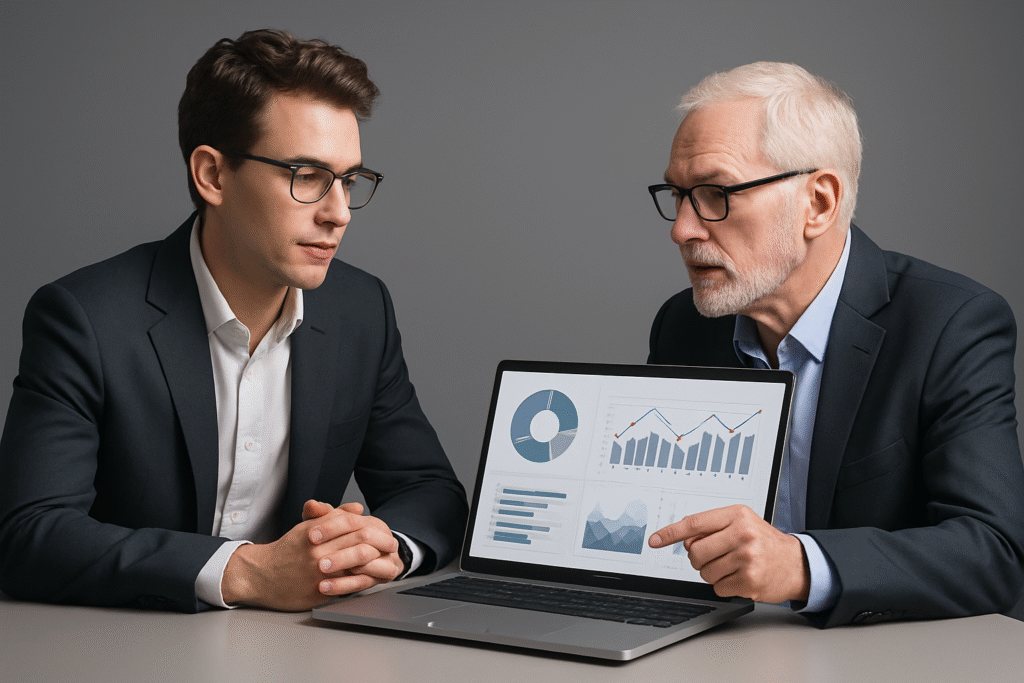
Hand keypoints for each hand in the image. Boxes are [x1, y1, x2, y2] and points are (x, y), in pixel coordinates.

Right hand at [221, 500, 402, 610]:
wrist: (260, 575)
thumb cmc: (286, 550)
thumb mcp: (307, 526)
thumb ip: (333, 516)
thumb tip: (358, 509)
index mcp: (316, 532)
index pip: (353, 525)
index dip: (373, 528)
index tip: (385, 533)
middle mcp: (318, 551)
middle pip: (359, 544)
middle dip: (380, 545)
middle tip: (393, 547)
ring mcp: (318, 573)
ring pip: (356, 566)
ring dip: (376, 564)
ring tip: (388, 563)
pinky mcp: (318, 592)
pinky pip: (347, 586)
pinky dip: (362, 581)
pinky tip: (372, 579)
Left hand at [648, 504, 809, 603]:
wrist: (796, 563)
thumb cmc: (764, 542)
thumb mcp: (741, 523)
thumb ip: (712, 528)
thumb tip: (684, 540)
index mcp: (737, 515)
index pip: (694, 523)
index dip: (670, 533)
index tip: (654, 540)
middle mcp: (742, 534)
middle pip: (695, 552)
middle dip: (699, 558)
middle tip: (716, 556)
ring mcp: (747, 559)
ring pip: (704, 572)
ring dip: (713, 573)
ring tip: (733, 566)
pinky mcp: (749, 581)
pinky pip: (717, 587)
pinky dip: (724, 585)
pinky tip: (740, 577)